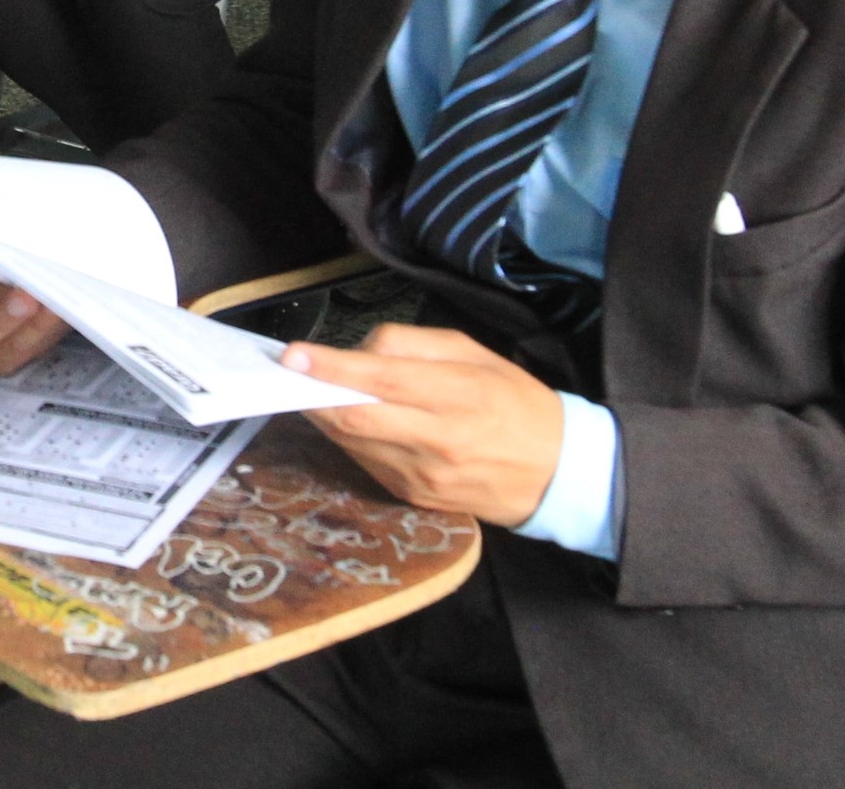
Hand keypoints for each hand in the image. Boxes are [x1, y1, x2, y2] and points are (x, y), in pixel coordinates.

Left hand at [284, 323, 567, 527]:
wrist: (556, 473)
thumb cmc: (515, 402)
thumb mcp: (474, 354)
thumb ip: (414, 346)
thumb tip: (361, 351)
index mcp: (458, 396)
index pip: (381, 381)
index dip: (332, 368)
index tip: (293, 354)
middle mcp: (438, 441)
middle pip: (355, 420)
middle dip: (312, 395)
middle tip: (289, 374)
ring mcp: (423, 477)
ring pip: (354, 443)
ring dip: (326, 417)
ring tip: (313, 391)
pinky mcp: (415, 498)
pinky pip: (367, 462)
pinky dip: (350, 439)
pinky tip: (350, 421)